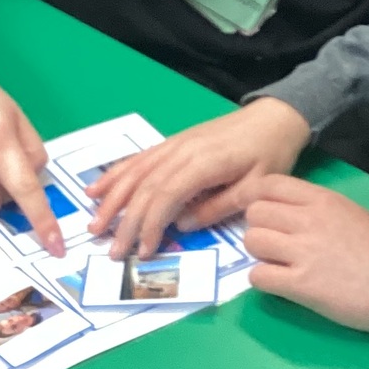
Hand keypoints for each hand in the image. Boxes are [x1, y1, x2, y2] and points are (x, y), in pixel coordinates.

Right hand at [86, 97, 310, 260]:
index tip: (144, 251)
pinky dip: (117, 174)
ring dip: (112, 200)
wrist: (274, 117)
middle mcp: (181, 151)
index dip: (151, 225)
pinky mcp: (172, 142)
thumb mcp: (256, 186)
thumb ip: (219, 206)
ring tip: (94, 225)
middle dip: (125, 222)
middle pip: (144, 188)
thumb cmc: (270, 153)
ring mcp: (174, 145)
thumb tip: (182, 225)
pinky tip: (99, 189)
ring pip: (135, 172)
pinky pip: (139, 159)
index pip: (166, 196)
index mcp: (203, 163)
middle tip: (111, 251)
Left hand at [244, 176, 368, 333]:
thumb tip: (290, 215)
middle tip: (273, 243)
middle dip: (259, 227)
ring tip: (277, 264)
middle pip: (256, 212)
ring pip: (252, 241)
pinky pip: (258, 276)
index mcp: (324, 199)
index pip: (270, 184)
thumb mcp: (353, 214)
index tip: (264, 214)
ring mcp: (303, 252)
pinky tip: (281, 283)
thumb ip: (320, 209)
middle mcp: (309, 219)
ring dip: (259, 254)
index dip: (258, 198)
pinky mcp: (300, 285)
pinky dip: (263, 280)